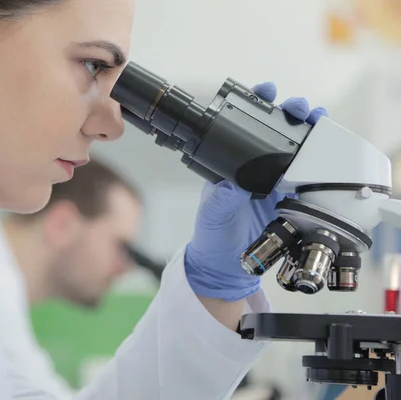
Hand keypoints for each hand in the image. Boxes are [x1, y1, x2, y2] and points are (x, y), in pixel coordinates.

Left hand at [184, 83, 327, 301]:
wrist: (225, 265)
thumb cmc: (212, 235)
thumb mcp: (213, 213)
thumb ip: (222, 198)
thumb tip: (235, 183)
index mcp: (233, 165)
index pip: (244, 128)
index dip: (255, 106)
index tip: (265, 92)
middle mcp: (256, 169)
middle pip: (276, 132)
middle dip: (289, 113)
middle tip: (297, 108)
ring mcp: (275, 182)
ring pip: (296, 149)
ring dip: (309, 131)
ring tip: (316, 120)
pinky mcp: (291, 198)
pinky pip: (308, 176)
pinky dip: (320, 161)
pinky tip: (327, 151)